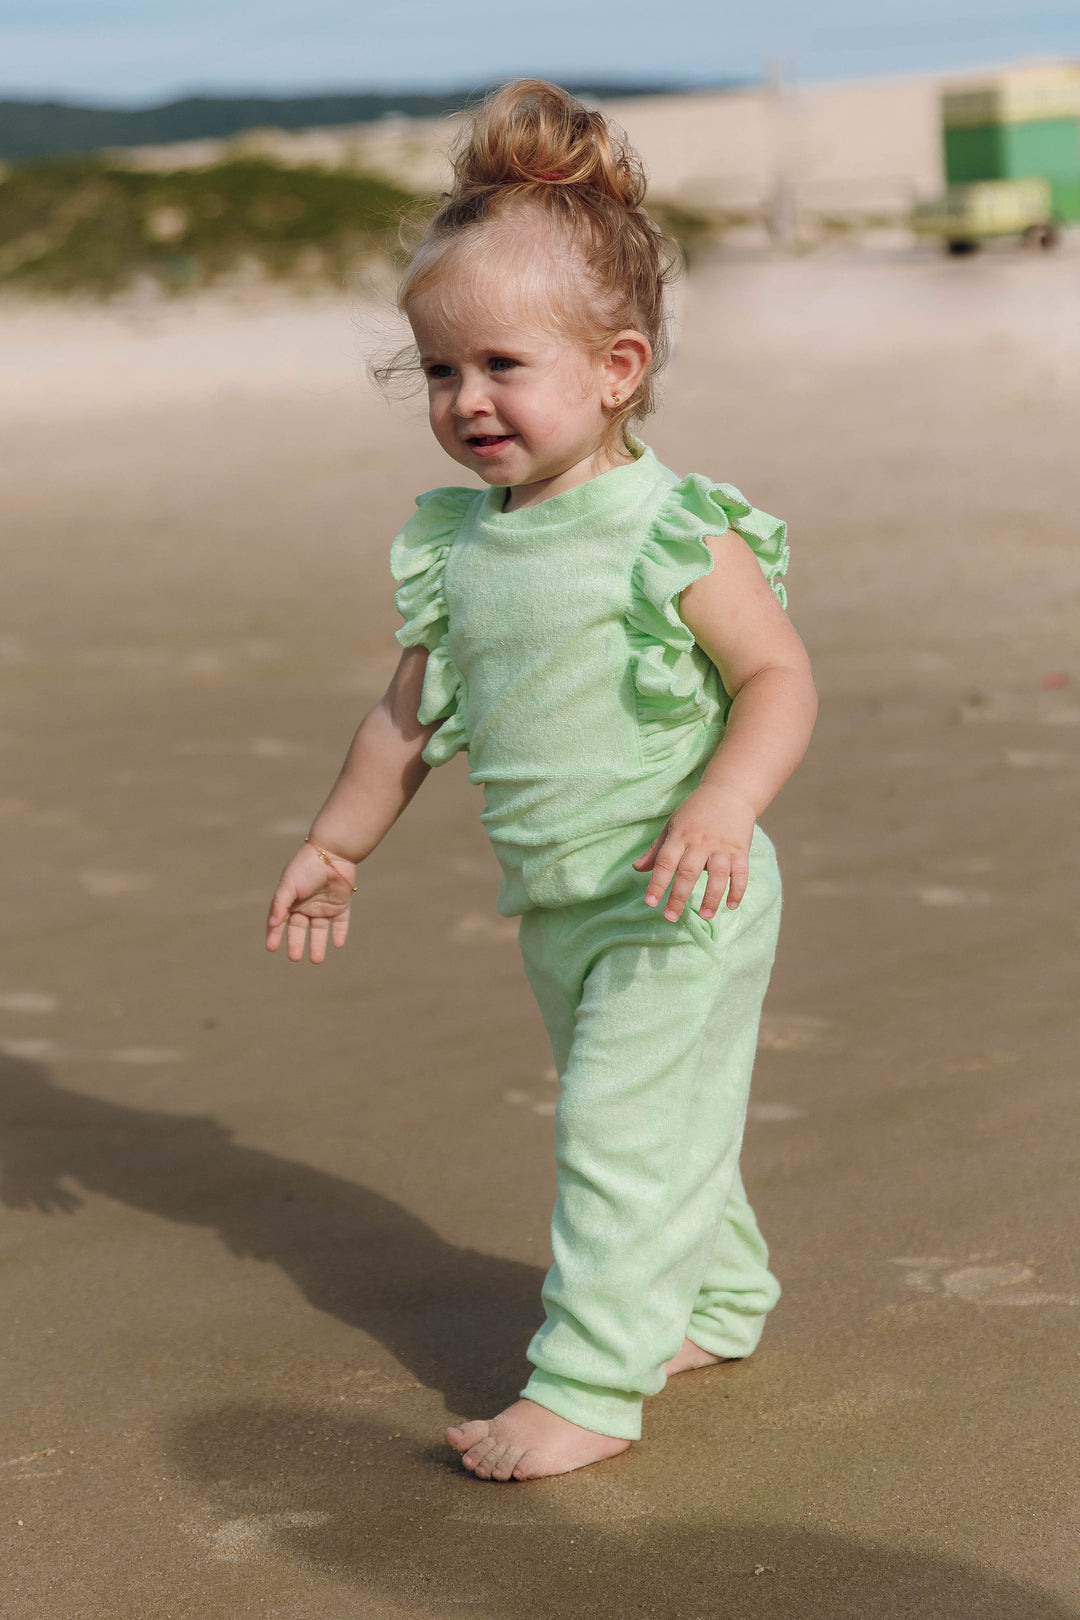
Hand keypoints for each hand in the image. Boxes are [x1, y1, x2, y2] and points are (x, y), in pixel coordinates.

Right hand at [265, 843, 356, 962]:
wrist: (333, 853)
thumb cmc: (306, 867)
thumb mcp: (289, 885)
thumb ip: (280, 904)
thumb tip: (271, 924)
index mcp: (291, 900)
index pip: (280, 921)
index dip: (274, 935)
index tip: (271, 948)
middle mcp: (306, 905)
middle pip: (300, 929)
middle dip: (297, 944)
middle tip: (295, 958)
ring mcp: (324, 906)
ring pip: (320, 930)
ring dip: (318, 944)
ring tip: (316, 960)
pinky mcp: (341, 905)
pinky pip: (340, 922)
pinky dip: (339, 933)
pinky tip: (337, 944)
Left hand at [631, 783, 755, 921]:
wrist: (729, 792)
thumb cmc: (695, 812)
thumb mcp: (672, 825)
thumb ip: (656, 850)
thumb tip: (636, 869)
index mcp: (680, 835)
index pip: (665, 862)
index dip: (657, 883)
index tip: (651, 903)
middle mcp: (700, 842)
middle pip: (688, 872)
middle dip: (679, 896)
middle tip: (671, 917)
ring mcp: (722, 846)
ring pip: (717, 875)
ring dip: (711, 897)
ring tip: (704, 916)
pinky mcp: (740, 849)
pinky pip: (741, 873)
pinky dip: (737, 890)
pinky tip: (731, 906)